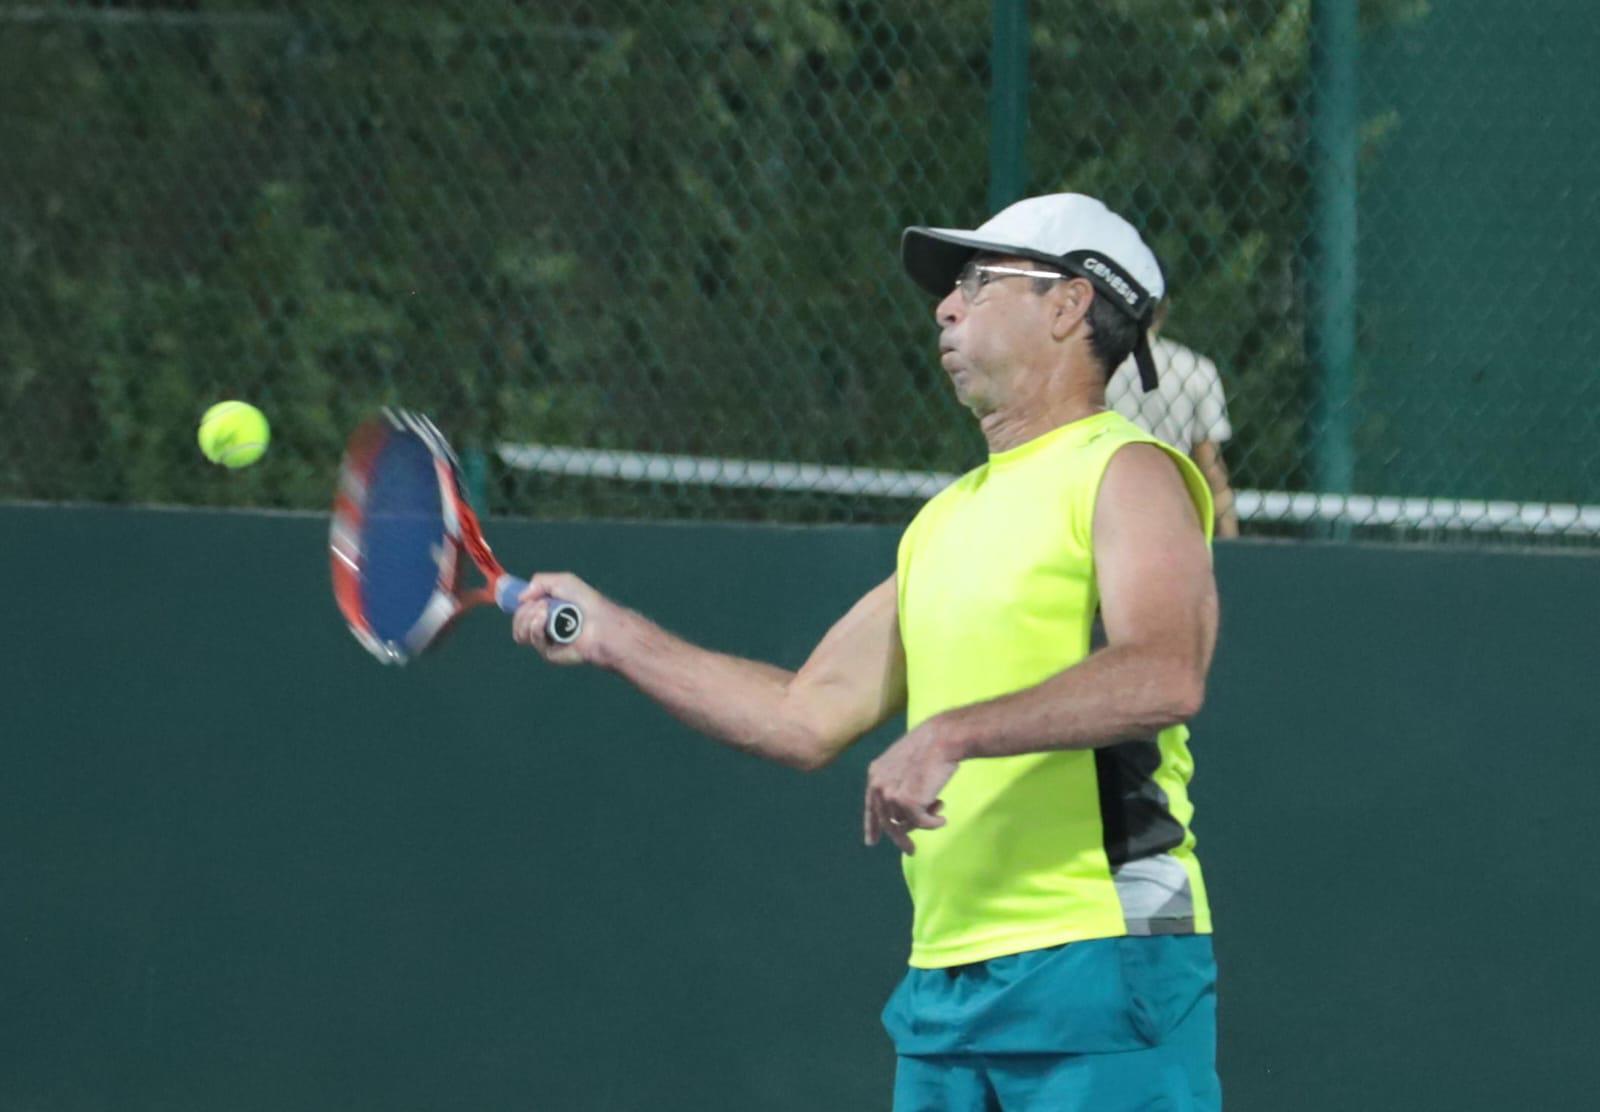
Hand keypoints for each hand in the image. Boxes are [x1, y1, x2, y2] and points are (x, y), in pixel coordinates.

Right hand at [511, 572, 616, 666]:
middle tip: (541, 603)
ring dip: (527, 617)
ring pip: (520, 632)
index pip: (521, 609)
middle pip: (517, 621)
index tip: (512, 596)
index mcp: (546, 609)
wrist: (599, 622)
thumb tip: (520, 597)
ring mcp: (546, 640)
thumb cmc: (585, 601)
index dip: (516, 604)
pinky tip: (544, 619)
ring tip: (545, 610)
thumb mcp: (563, 581)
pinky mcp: (549, 653)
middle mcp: (544, 625)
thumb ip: (539, 582)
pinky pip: (532, 639)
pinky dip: (536, 627)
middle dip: (523, 610)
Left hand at [864, 720, 960, 853]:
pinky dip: (934, 823)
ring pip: (905, 824)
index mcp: (876, 773)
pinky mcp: (907, 802)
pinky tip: (943, 816)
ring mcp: (891, 794)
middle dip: (900, 838)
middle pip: (886, 821)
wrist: (942, 738)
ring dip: (924, 820)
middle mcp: (878, 784)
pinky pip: (922, 824)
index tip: (871, 842)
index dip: (872, 825)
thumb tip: (904, 818)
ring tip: (940, 808)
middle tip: (911, 851)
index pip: (872, 805)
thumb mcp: (907, 767)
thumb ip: (901, 787)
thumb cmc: (932, 749)